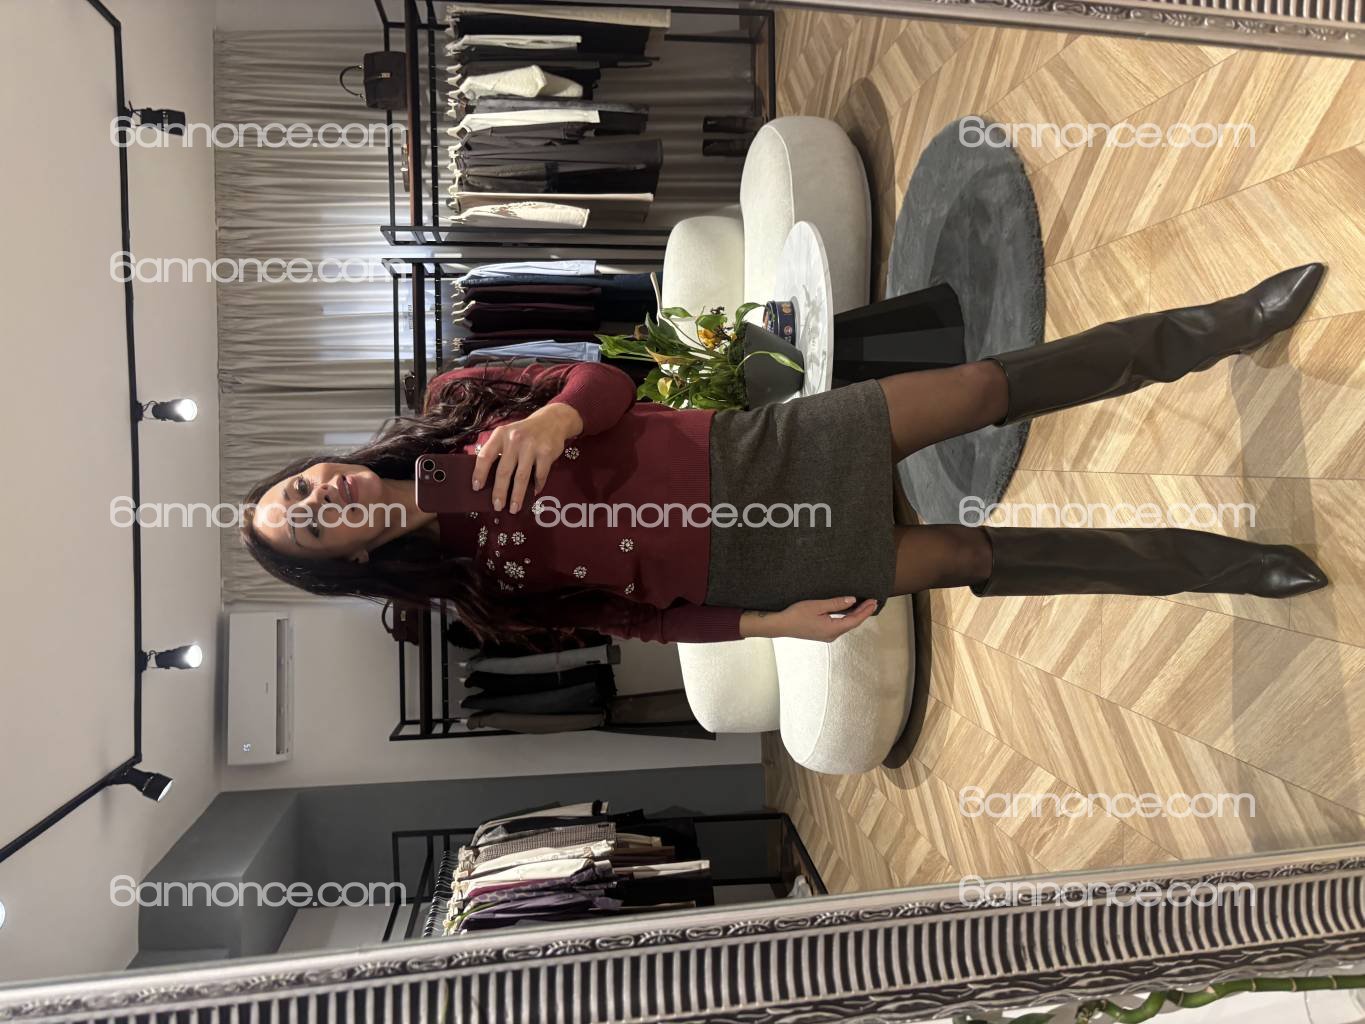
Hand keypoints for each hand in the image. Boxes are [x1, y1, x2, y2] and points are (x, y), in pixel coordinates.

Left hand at [472, 403, 582, 513]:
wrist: (552, 420)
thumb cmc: (525, 432)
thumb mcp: (508, 434)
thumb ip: (498, 450)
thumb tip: (487, 478)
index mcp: (500, 435)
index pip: (485, 456)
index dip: (479, 473)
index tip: (476, 488)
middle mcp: (514, 439)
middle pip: (503, 471)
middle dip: (499, 492)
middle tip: (497, 506)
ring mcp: (531, 446)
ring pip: (521, 477)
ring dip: (517, 495)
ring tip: (514, 508)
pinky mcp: (546, 452)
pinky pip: (539, 475)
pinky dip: (536, 486)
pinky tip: (533, 493)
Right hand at [739, 596, 877, 641]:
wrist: (781, 625)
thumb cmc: (797, 615)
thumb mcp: (817, 606)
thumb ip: (836, 603)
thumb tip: (852, 601)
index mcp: (833, 629)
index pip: (855, 620)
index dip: (865, 611)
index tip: (874, 601)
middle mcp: (832, 635)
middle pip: (852, 623)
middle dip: (863, 612)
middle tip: (873, 601)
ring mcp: (827, 635)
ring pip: (846, 624)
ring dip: (855, 615)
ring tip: (864, 605)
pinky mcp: (823, 633)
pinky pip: (840, 625)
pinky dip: (847, 617)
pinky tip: (848, 610)